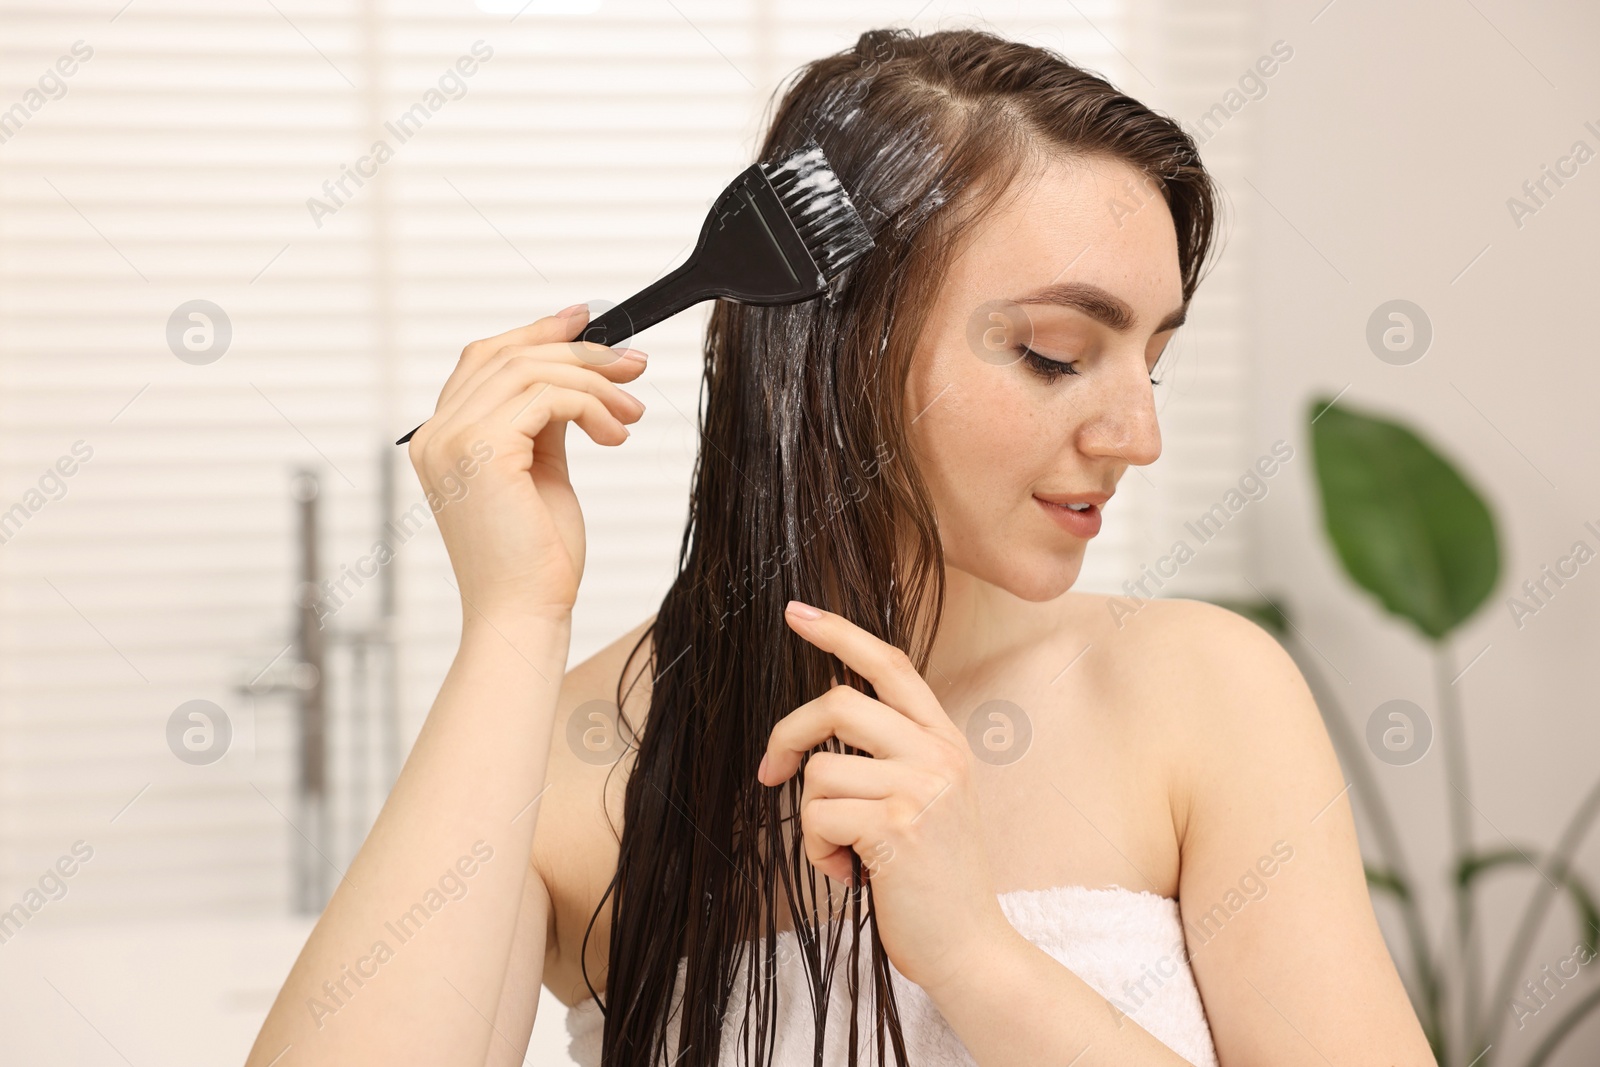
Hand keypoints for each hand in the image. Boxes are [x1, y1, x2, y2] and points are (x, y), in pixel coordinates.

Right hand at [406, 305, 646, 622]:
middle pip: (509, 355)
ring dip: (595, 382)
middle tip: (633, 363)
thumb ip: (542, 424)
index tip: (589, 323)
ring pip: (532, 369)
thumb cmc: (535, 560)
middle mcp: (437, 435)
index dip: (537, 332)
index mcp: (442, 439)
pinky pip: (547, 395)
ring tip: (633, 411)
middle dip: (580, 351)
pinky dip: (591, 405)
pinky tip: (616, 434)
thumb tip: (574, 381)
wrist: (524, 613)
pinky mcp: (482, 450)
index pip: (484, 360)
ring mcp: (452, 440)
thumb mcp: (540, 474)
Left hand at [757, 600, 1016, 995]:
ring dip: (813, 819)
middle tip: (770, 772)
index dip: (840, 632)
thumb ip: (895, 754)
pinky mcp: (897, 826)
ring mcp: (921, 787)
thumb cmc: (934, 879)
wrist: (971, 946)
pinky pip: (818, 816)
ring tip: (844, 852)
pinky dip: (818, 851)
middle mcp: (938, 753)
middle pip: (836, 703)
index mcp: (945, 739)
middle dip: (788, 736)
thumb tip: (824, 720)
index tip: (796, 612)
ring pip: (819, 770)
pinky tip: (848, 874)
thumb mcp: (929, 799)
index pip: (891, 664)